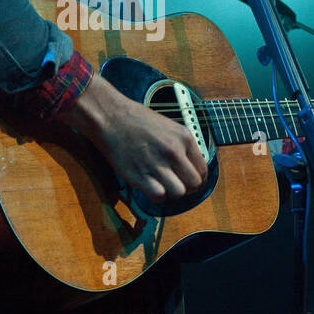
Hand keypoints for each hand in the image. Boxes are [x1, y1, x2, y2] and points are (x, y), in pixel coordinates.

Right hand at [57, 74, 207, 200]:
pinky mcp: (140, 175)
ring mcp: (157, 164)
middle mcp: (174, 152)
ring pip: (179, 193)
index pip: (202, 170)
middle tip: (177, 184)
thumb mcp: (168, 126)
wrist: (111, 117)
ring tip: (163, 184)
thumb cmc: (137, 120)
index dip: (197, 178)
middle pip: (194, 184)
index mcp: (184, 137)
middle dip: (187, 188)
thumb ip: (182, 146)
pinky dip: (156, 195)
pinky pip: (159, 196)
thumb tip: (190, 166)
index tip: (188, 179)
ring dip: (172, 192)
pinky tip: (150, 186)